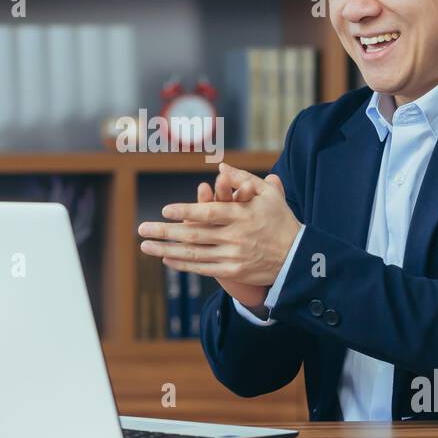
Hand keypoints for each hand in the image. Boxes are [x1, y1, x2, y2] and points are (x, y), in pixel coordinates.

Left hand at [137, 164, 301, 302]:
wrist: (296, 257)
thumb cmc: (281, 220)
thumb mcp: (268, 195)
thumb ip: (244, 179)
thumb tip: (221, 167)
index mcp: (242, 215)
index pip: (209, 212)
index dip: (186, 212)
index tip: (165, 209)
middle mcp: (235, 236)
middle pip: (194, 234)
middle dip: (165, 232)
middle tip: (141, 229)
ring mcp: (233, 256)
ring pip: (194, 253)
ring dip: (166, 249)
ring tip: (145, 245)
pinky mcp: (233, 271)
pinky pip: (203, 268)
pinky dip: (183, 264)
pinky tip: (166, 258)